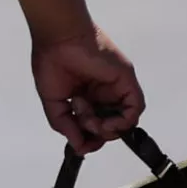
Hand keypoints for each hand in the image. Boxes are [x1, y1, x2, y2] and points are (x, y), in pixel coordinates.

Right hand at [32, 26, 143, 151]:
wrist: (59, 39)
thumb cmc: (51, 63)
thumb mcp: (53, 102)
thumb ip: (65, 125)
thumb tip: (79, 148)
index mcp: (87, 96)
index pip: (97, 124)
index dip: (91, 137)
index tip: (80, 143)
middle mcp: (104, 93)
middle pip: (111, 125)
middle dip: (96, 132)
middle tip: (81, 122)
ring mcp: (116, 88)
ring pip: (124, 120)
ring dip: (107, 129)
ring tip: (88, 119)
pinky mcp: (127, 82)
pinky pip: (135, 109)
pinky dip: (123, 122)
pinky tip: (106, 123)